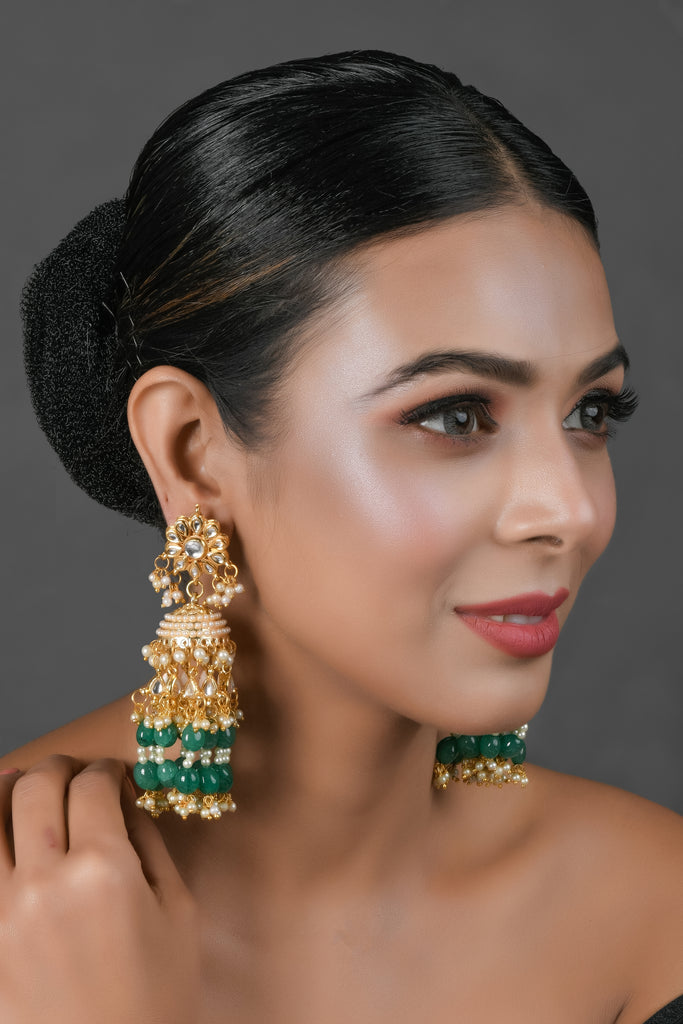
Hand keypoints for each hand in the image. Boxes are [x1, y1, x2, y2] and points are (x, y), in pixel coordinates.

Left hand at [0, 756, 200, 1023]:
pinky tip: (0, 835)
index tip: (113, 775)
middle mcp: (44, 882)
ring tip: (18, 786)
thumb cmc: (157, 999)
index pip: (92, 786)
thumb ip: (150, 846)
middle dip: (57, 768)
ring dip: (6, 792)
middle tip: (71, 773)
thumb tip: (125, 802)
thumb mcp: (177, 914)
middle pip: (34, 789)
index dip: (105, 769)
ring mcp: (1, 914)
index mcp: (104, 870)